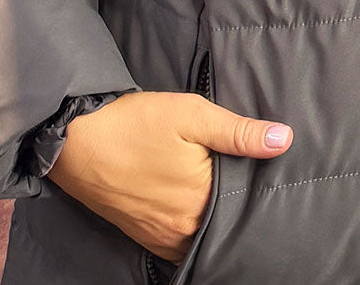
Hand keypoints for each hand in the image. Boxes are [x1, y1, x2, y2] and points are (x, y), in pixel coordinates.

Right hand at [47, 89, 292, 264]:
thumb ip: (239, 132)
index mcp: (200, 202)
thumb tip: (285, 140)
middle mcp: (182, 230)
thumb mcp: (192, 114)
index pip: (244, 205)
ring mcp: (160, 238)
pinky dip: (191, 230)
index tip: (271, 177)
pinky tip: (197, 208)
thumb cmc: (135, 123)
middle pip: (224, 224)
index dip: (258, 190)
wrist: (75, 140)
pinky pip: (178, 244)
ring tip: (225, 194)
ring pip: (201, 236)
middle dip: (237, 208)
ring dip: (214, 220)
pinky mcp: (143, 236)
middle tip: (249, 184)